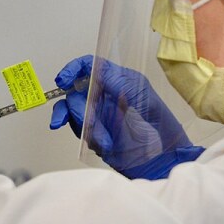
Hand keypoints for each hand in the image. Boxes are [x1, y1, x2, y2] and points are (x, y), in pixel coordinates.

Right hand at [48, 55, 201, 179]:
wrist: (160, 158)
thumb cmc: (158, 125)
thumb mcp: (141, 97)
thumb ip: (117, 81)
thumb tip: (95, 69)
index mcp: (117, 80)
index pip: (89, 66)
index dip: (73, 69)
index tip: (63, 80)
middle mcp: (104, 95)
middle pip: (76, 91)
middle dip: (79, 107)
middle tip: (89, 121)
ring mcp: (97, 113)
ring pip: (73, 110)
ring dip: (83, 124)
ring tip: (100, 137)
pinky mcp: (93, 131)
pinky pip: (78, 128)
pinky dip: (84, 134)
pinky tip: (97, 141)